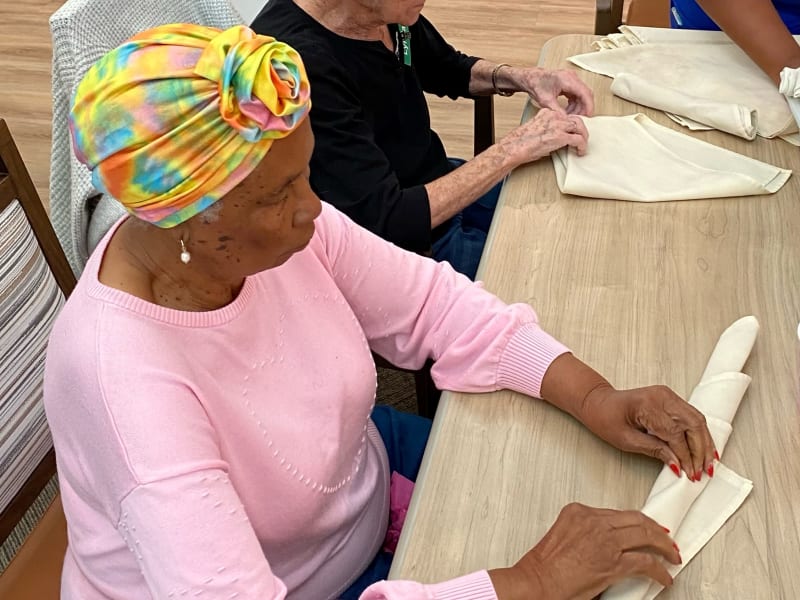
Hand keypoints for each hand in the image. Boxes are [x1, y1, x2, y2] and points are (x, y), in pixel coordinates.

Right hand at [489, 503, 679, 599]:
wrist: (536, 583)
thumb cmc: (544, 567)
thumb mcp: (563, 536)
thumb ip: (586, 534)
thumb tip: (606, 546)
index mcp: (578, 511)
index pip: (616, 513)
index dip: (636, 521)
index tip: (645, 527)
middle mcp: (593, 521)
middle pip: (635, 519)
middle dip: (656, 529)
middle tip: (666, 538)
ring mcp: (605, 540)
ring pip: (645, 535)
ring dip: (663, 546)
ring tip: (672, 554)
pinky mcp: (613, 563)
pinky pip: (645, 563)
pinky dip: (659, 570)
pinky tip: (664, 576)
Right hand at [499, 107, 588, 167]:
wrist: (515, 147)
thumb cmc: (520, 142)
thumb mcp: (535, 129)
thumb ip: (547, 129)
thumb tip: (556, 139)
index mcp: (546, 112)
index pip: (565, 115)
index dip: (571, 125)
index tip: (572, 132)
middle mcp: (554, 116)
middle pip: (575, 119)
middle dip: (581, 129)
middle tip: (582, 138)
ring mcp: (558, 125)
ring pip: (580, 127)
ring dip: (584, 137)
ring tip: (582, 145)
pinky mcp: (561, 137)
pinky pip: (578, 140)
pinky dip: (582, 146)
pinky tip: (580, 151)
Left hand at [517, 67, 593, 115]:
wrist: (530, 78)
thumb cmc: (535, 84)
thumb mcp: (545, 101)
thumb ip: (557, 111)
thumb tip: (566, 120)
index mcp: (567, 79)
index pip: (585, 93)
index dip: (588, 106)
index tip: (588, 116)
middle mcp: (571, 77)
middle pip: (585, 94)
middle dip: (583, 108)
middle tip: (579, 119)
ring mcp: (571, 80)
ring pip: (582, 95)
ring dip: (578, 107)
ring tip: (571, 117)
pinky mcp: (569, 83)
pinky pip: (576, 95)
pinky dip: (574, 104)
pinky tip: (568, 111)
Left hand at [578, 384, 716, 480]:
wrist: (598, 403)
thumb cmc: (605, 418)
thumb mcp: (626, 440)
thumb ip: (654, 450)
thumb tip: (677, 464)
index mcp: (648, 405)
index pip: (675, 433)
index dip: (685, 456)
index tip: (689, 473)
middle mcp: (662, 396)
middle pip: (692, 424)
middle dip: (701, 450)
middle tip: (703, 472)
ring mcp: (668, 395)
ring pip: (697, 419)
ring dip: (705, 443)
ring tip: (708, 464)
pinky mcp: (670, 398)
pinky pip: (692, 416)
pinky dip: (699, 433)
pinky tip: (705, 448)